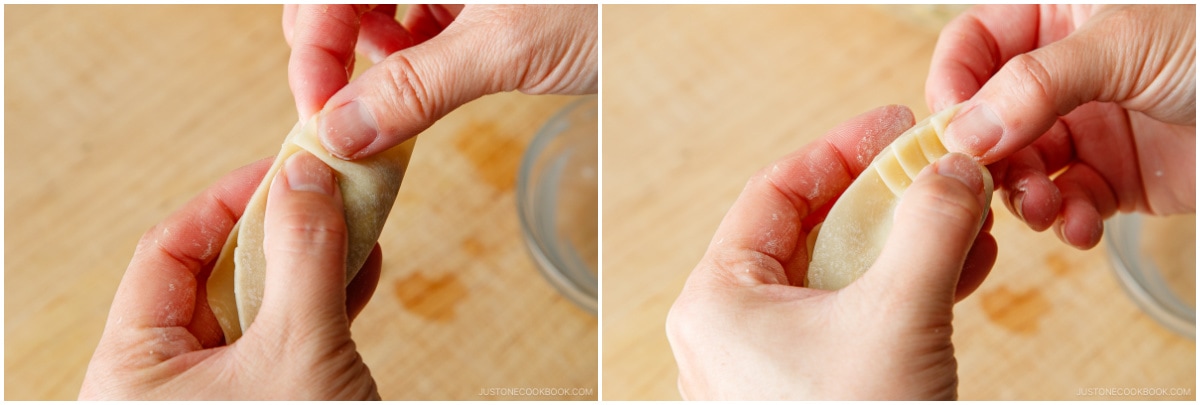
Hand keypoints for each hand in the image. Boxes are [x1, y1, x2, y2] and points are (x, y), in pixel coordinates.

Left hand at [80, 153, 383, 399]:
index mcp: (134, 370)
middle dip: (280, 230)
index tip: (286, 167)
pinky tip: (358, 273)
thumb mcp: (299, 351)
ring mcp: (216, 397)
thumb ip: (302, 257)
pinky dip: (320, 304)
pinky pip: (283, 338)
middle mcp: (164, 382)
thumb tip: (304, 177)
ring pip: (256, 306)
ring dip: (309, 263)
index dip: (229, 201)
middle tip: (327, 191)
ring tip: (354, 226)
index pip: (170, 251)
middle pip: (215, 274)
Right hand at [283, 4, 597, 158]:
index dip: (312, 47)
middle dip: (332, 51)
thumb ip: (417, 87)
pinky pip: (416, 19)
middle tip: (341, 114)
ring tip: (387, 99)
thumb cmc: (605, 4)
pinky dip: (406, 55)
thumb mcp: (505, 46)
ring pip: (375, 7)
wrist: (672, 9)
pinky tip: (417, 82)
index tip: (319, 112)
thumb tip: (340, 131)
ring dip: (368, 55)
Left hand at [666, 106, 997, 399]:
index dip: (840, 152)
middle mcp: (728, 329)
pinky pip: (848, 322)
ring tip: (964, 220)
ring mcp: (762, 365)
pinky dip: (899, 293)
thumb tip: (951, 166)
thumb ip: (926, 227)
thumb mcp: (897, 315)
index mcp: (717, 300)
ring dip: (903, 244)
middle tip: (934, 170)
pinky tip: (958, 271)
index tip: (895, 128)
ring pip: (835, 278)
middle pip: (807, 232)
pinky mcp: (804, 391)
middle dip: (883, 200)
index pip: (774, 193)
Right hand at [925, 4, 1195, 248]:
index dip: (953, 84)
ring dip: (1023, 194)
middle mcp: (1064, 72)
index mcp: (1058, 16)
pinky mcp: (1115, 177)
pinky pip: (1066, 203)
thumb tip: (964, 131)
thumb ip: (1034, 84)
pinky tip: (1080, 223)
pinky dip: (1066, 219)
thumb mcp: (1122, 43)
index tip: (950, 129)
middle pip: (987, 115)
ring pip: (1021, 167)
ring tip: (1043, 208)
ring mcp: (1088, 125)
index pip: (973, 46)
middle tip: (992, 182)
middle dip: (988, 154)